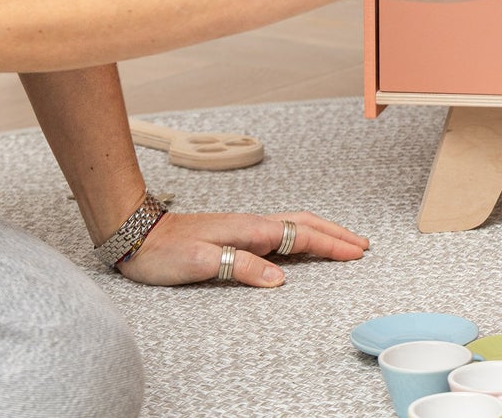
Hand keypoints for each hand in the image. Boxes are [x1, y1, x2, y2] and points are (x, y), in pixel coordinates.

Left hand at [118, 209, 368, 287]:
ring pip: (295, 224)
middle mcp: (253, 224)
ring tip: (343, 241)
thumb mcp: (202, 262)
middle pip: (306, 224)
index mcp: (251, 229)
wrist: (140, 234)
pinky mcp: (238, 234)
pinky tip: (303, 243)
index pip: (302, 235)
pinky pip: (281, 231)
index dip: (331, 245)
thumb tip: (280, 278)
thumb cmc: (166, 250)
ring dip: (323, 232)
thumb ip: (242, 267)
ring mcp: (246, 227)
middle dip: (336, 234)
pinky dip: (303, 234)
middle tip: (362, 245)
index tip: (356, 253)